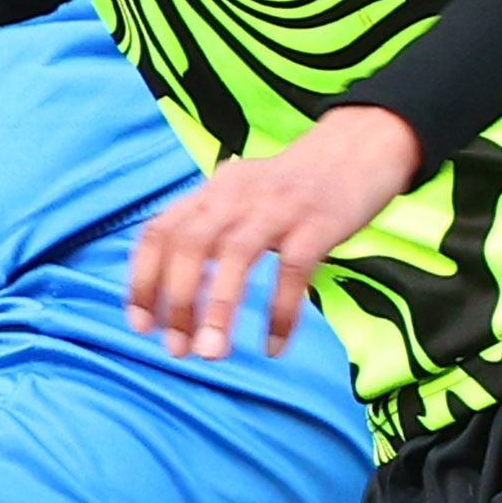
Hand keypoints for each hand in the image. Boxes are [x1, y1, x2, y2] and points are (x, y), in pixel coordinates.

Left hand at [129, 103, 421, 357]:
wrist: (359, 148)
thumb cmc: (292, 188)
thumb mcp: (240, 195)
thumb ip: (207, 230)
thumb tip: (170, 295)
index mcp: (212, 190)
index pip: (160, 231)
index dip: (143, 280)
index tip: (142, 326)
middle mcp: (237, 194)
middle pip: (189, 244)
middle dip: (176, 302)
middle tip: (178, 350)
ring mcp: (278, 206)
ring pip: (234, 257)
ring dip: (217, 309)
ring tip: (212, 354)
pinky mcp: (319, 222)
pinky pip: (293, 271)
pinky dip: (280, 313)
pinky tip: (274, 347)